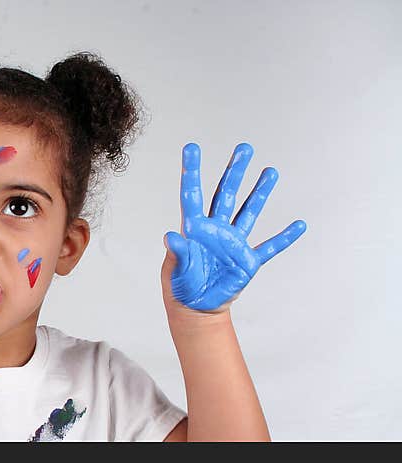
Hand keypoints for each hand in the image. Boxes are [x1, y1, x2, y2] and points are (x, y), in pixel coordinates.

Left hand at [160, 142, 305, 315]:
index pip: (192, 194)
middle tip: (244, 148)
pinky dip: (284, 238)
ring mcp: (233, 244)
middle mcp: (215, 230)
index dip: (191, 171)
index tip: (191, 147)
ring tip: (270, 171)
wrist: (196, 308)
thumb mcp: (175, 270)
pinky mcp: (248, 261)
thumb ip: (177, 253)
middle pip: (225, 194)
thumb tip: (170, 237)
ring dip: (259, 192)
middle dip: (235, 171)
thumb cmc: (181, 287)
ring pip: (248, 212)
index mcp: (194, 229)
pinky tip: (299, 225)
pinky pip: (269, 247)